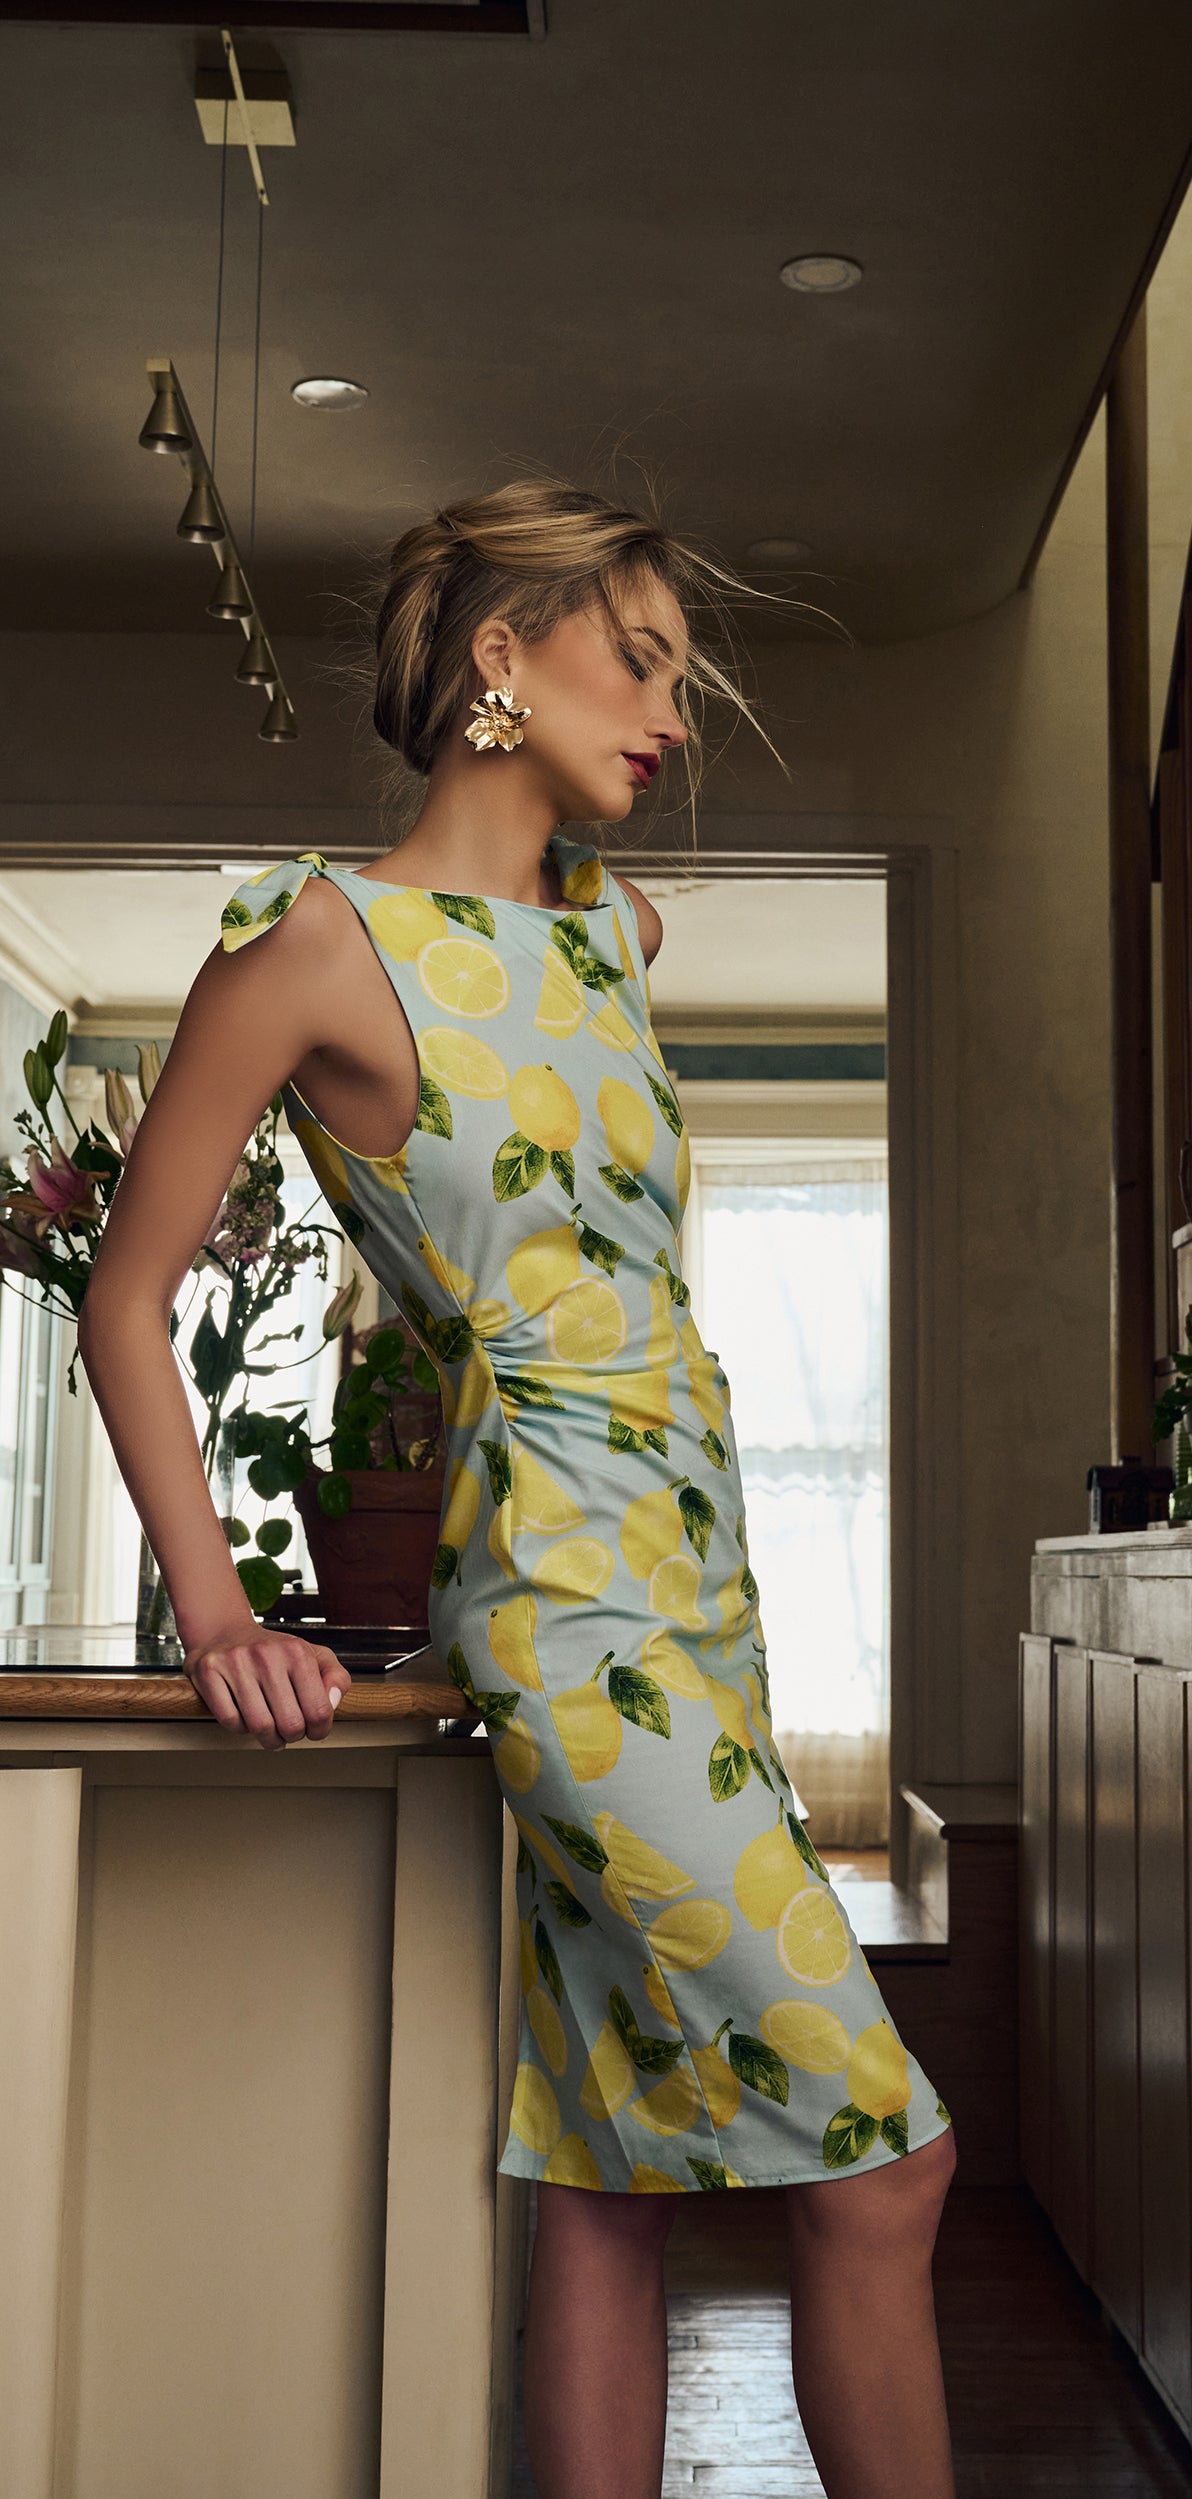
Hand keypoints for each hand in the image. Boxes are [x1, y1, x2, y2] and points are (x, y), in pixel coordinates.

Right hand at [184, 1630, 349, 1750]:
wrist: (224, 1631)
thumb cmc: (272, 1652)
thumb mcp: (313, 1655)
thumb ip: (336, 1677)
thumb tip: (332, 1702)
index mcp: (297, 1652)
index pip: (319, 1710)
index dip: (320, 1730)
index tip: (314, 1730)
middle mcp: (267, 1655)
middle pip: (290, 1724)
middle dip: (293, 1737)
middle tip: (289, 1732)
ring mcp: (236, 1663)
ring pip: (260, 1727)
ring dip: (269, 1739)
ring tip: (271, 1732)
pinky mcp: (209, 1672)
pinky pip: (230, 1721)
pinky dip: (241, 1728)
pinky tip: (246, 1718)